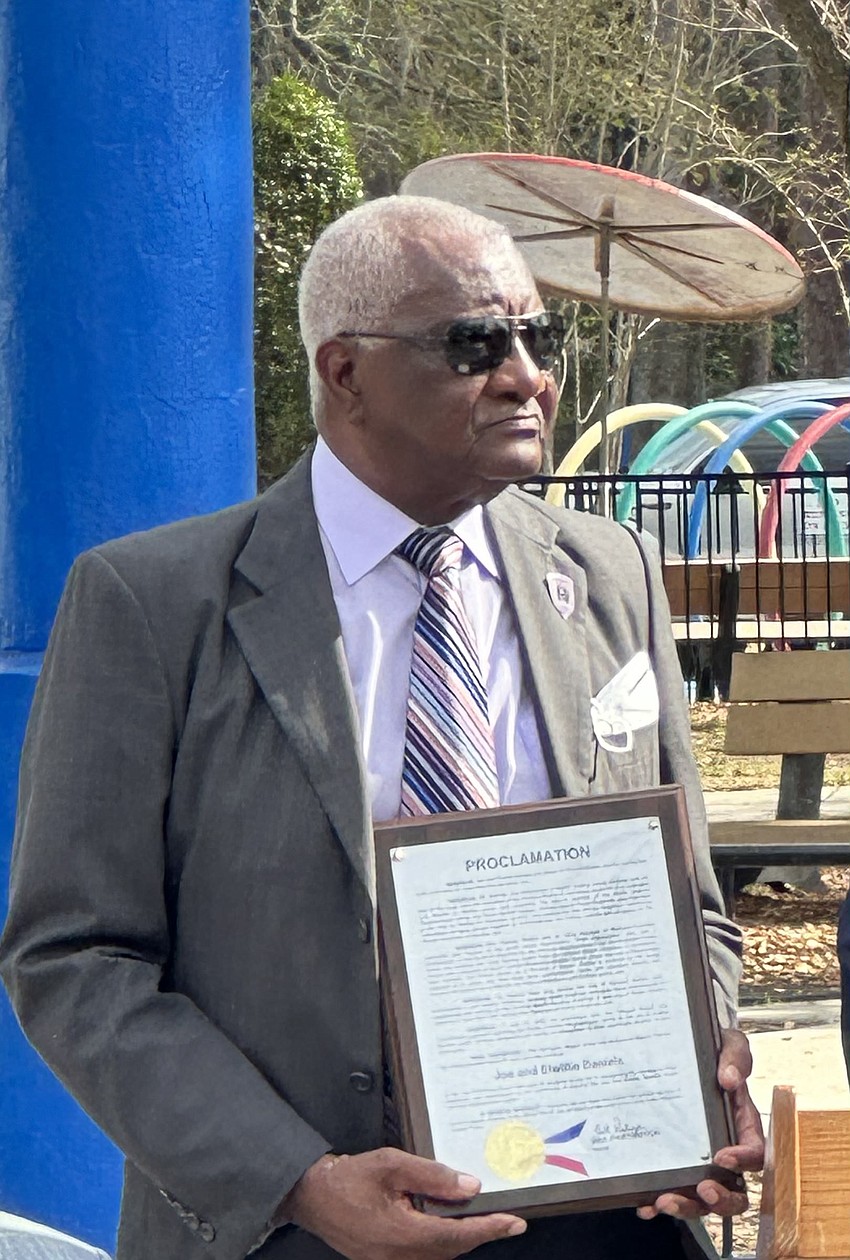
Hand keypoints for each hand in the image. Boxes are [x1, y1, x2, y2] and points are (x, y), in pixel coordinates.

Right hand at [284, 1148, 526, 1259]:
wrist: (311, 1196)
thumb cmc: (347, 1179)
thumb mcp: (391, 1164)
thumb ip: (431, 1176)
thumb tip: (468, 1187)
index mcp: (402, 1234)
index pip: (457, 1235)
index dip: (489, 1229)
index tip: (515, 1224)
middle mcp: (399, 1258)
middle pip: (452, 1251)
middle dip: (480, 1234)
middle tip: (504, 1219)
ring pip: (438, 1256)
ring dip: (460, 1239)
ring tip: (480, 1219)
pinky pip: (422, 1256)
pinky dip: (440, 1242)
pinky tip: (445, 1223)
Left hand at [638, 1028, 764, 1221]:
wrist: (688, 1047)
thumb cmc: (716, 1051)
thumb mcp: (731, 1044)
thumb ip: (736, 1057)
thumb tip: (729, 1077)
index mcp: (744, 1124)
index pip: (754, 1151)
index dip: (743, 1160)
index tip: (722, 1157)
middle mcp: (727, 1148)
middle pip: (735, 1189)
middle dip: (721, 1199)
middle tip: (703, 1190)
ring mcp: (701, 1159)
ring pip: (703, 1197)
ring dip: (687, 1206)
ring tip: (664, 1202)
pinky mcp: (678, 1161)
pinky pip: (674, 1188)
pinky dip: (659, 1201)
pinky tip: (644, 1205)